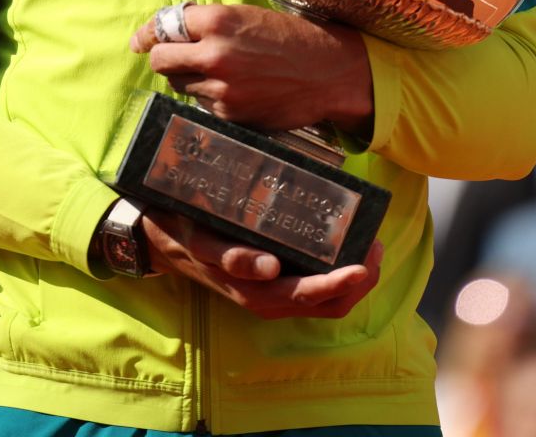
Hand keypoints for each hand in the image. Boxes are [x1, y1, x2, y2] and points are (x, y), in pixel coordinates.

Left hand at [130, 2, 371, 134]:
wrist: (330, 72)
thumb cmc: (292, 38)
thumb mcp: (248, 16)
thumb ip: (208, 23)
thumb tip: (169, 32)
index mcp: (217, 20)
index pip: (163, 28)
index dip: (148, 34)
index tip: (139, 41)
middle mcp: (214, 53)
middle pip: (160, 60)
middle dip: (163, 58)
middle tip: (173, 58)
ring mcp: (221, 87)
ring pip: (180, 85)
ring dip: (190, 79)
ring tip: (219, 72)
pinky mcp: (230, 112)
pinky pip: (203, 105)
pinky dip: (211, 98)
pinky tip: (236, 89)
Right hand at [139, 208, 382, 319]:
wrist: (161, 241)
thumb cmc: (184, 231)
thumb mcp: (201, 238)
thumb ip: (231, 254)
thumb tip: (268, 266)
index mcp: (250, 288)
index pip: (305, 294)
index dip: (340, 282)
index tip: (363, 261)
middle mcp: (264, 298)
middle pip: (324, 303)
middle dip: (355, 281)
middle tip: (374, 248)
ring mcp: (270, 295)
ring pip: (324, 303)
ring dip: (353, 282)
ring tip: (370, 248)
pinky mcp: (273, 287)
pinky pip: (315, 293)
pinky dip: (339, 279)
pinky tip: (350, 253)